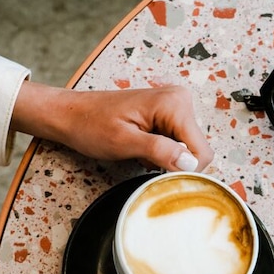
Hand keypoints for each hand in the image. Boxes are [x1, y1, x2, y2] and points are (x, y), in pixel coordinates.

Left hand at [11, 81, 213, 171]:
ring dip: (165, 159)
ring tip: (140, 152)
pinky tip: (142, 148)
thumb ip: (159, 151)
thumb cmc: (91, 125)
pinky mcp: (167, 115)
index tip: (159, 173)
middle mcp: (179, 100)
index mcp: (174, 103)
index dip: (184, 170)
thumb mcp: (124, 142)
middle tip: (143, 159)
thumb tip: (189, 163)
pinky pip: (176, 144)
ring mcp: (174, 106)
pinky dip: (160, 153)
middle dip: (173, 163)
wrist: (71, 115)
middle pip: (196, 151)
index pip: (201, 152)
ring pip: (186, 150)